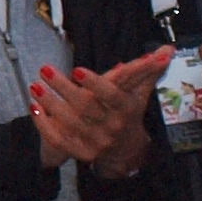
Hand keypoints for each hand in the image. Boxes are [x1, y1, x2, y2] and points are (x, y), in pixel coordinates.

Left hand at [29, 49, 170, 175]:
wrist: (126, 151)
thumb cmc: (129, 114)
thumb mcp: (140, 92)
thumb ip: (148, 69)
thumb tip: (167, 49)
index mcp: (125, 109)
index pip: (112, 96)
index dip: (95, 84)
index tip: (77, 70)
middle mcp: (111, 126)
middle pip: (85, 107)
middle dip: (63, 88)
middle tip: (45, 70)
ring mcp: (95, 141)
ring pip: (69, 122)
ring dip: (50, 103)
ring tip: (35, 86)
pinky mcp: (80, 152)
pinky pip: (60, 140)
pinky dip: (45, 126)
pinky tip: (34, 109)